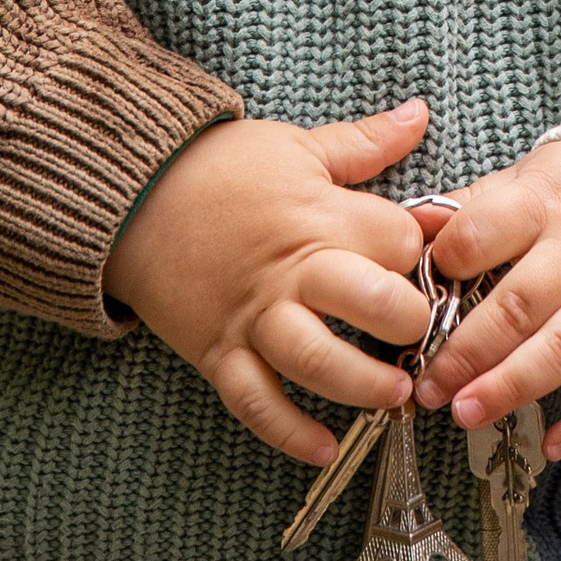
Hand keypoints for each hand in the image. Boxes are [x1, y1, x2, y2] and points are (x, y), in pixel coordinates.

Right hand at [107, 99, 435, 465]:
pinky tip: (326, 447)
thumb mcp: (297, 145)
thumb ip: (363, 143)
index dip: (423, 254)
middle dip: (408, 322)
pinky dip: (290, 432)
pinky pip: (256, 403)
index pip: (398, 241)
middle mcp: (291, 271)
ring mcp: (253, 316)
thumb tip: (419, 113)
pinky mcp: (218, 351)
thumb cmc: (219, 170)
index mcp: (319, 215)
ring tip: (395, 394)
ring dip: (363, 385)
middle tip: (422, 333)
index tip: (429, 265)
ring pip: (316, 362)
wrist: (131, 197)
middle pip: (368, 303)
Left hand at [415, 141, 560, 460]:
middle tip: (427, 386)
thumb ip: (470, 207)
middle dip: (465, 352)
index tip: (412, 298)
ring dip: (511, 387)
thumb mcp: (530, 177)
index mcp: (543, 206)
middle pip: (518, 306)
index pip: (482, 233)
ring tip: (466, 414)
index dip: (444, 264)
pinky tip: (553, 445)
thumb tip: (404, 227)